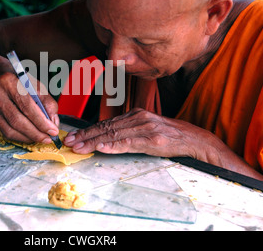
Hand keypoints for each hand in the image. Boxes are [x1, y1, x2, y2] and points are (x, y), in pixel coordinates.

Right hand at [0, 57, 59, 143]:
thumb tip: (53, 122)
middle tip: (48, 138)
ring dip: (28, 137)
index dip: (41, 121)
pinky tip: (29, 136)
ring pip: (9, 129)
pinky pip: (4, 131)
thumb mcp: (34, 83)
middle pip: (17, 120)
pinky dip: (19, 136)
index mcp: (9, 81)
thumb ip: (46, 101)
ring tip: (41, 138)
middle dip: (35, 133)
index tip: (53, 131)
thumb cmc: (16, 77)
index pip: (26, 106)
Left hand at [64, 108, 216, 158]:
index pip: (106, 123)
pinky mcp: (152, 140)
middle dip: (85, 136)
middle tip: (70, 142)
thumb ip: (128, 130)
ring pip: (114, 134)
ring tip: (79, 147)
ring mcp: (145, 128)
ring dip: (94, 141)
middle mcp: (137, 118)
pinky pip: (129, 143)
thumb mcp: (146, 128)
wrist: (192, 139)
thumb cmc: (168, 135)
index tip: (74, 137)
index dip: (88, 131)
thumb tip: (106, 137)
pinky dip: (113, 146)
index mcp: (135, 115)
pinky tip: (102, 148)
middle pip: (106, 128)